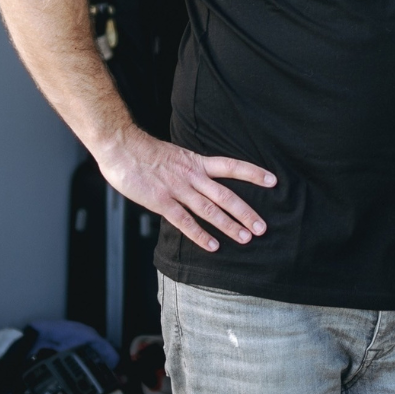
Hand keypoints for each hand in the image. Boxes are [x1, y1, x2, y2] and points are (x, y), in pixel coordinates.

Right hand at [95, 128, 275, 251]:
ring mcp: (178, 189)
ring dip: (229, 226)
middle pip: (226, 195)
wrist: (121, 147)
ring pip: (210, 210)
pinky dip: (200, 235)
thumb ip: (191, 170)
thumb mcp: (177, 156)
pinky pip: (185, 221)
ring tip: (246, 239)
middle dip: (246, 212)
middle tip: (262, 228)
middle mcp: (192, 176)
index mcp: (197, 162)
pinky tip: (213, 246)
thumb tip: (204, 182)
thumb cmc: (146, 152)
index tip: (273, 181)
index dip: (253, 173)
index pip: (232, 166)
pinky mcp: (162, 201)